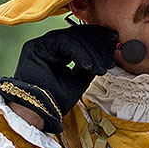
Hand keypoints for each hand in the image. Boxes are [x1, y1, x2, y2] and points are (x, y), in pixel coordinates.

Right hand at [0, 24, 117, 132]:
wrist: (39, 113)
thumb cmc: (55, 100)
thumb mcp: (79, 80)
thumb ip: (89, 65)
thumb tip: (105, 53)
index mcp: (56, 51)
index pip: (77, 38)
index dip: (96, 37)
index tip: (112, 40)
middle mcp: (47, 45)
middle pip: (75, 34)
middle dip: (97, 42)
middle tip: (112, 49)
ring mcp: (40, 44)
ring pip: (71, 37)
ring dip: (91, 51)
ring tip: (101, 67)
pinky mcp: (36, 47)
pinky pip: (63, 42)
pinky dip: (79, 53)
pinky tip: (88, 65)